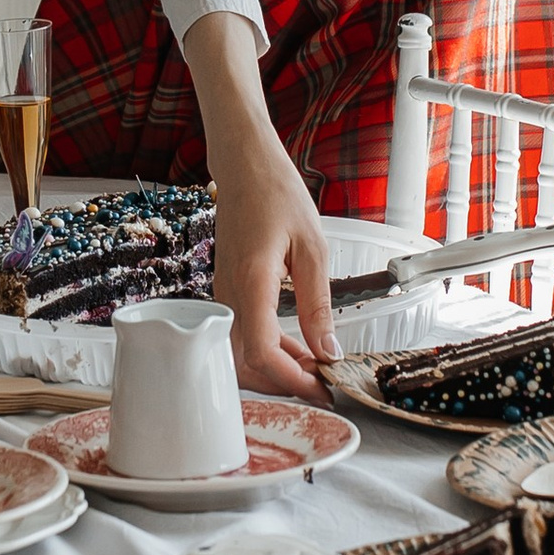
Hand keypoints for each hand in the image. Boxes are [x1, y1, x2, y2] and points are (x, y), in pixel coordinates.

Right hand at [212, 133, 334, 397]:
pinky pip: (243, 334)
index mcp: (251, 282)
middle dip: (283, 383)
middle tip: (324, 385)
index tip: (324, 388)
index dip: (293, 380)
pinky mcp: (228, 292)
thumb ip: (318, 304)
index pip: (262, 352)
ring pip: (242, 353)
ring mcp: (225, 295)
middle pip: (245, 364)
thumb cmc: (275, 194)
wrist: (243, 166)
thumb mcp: (312, 248)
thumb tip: (328, 349)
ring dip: (277, 368)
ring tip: (317, 368)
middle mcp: (230, 295)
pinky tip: (299, 347)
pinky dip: (269, 350)